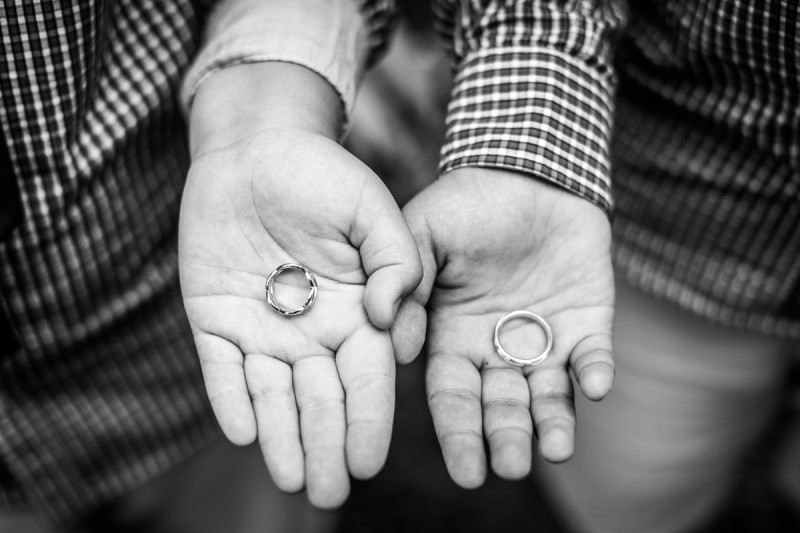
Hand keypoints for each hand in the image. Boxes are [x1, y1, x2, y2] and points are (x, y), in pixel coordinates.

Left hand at [179, 64, 421, 506]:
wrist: (256, 149)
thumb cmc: (323, 173)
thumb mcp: (373, 209)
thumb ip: (396, 261)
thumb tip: (391, 322)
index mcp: (356, 310)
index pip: (368, 377)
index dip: (369, 420)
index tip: (368, 462)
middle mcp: (312, 328)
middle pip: (322, 397)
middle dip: (327, 445)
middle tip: (329, 492)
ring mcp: (262, 326)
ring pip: (274, 394)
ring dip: (282, 436)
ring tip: (292, 478)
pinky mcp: (215, 317)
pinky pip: (222, 367)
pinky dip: (231, 397)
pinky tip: (243, 432)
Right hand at [392, 168, 614, 486]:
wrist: (528, 168)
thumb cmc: (467, 202)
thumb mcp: (422, 234)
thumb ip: (405, 285)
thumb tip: (393, 348)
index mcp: (455, 335)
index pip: (453, 396)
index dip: (459, 433)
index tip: (466, 471)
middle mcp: (499, 346)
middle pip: (501, 406)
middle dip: (505, 438)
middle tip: (509, 467)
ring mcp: (545, 336)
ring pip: (549, 395)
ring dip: (553, 424)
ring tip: (555, 450)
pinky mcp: (588, 321)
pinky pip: (593, 356)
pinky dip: (595, 373)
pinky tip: (594, 387)